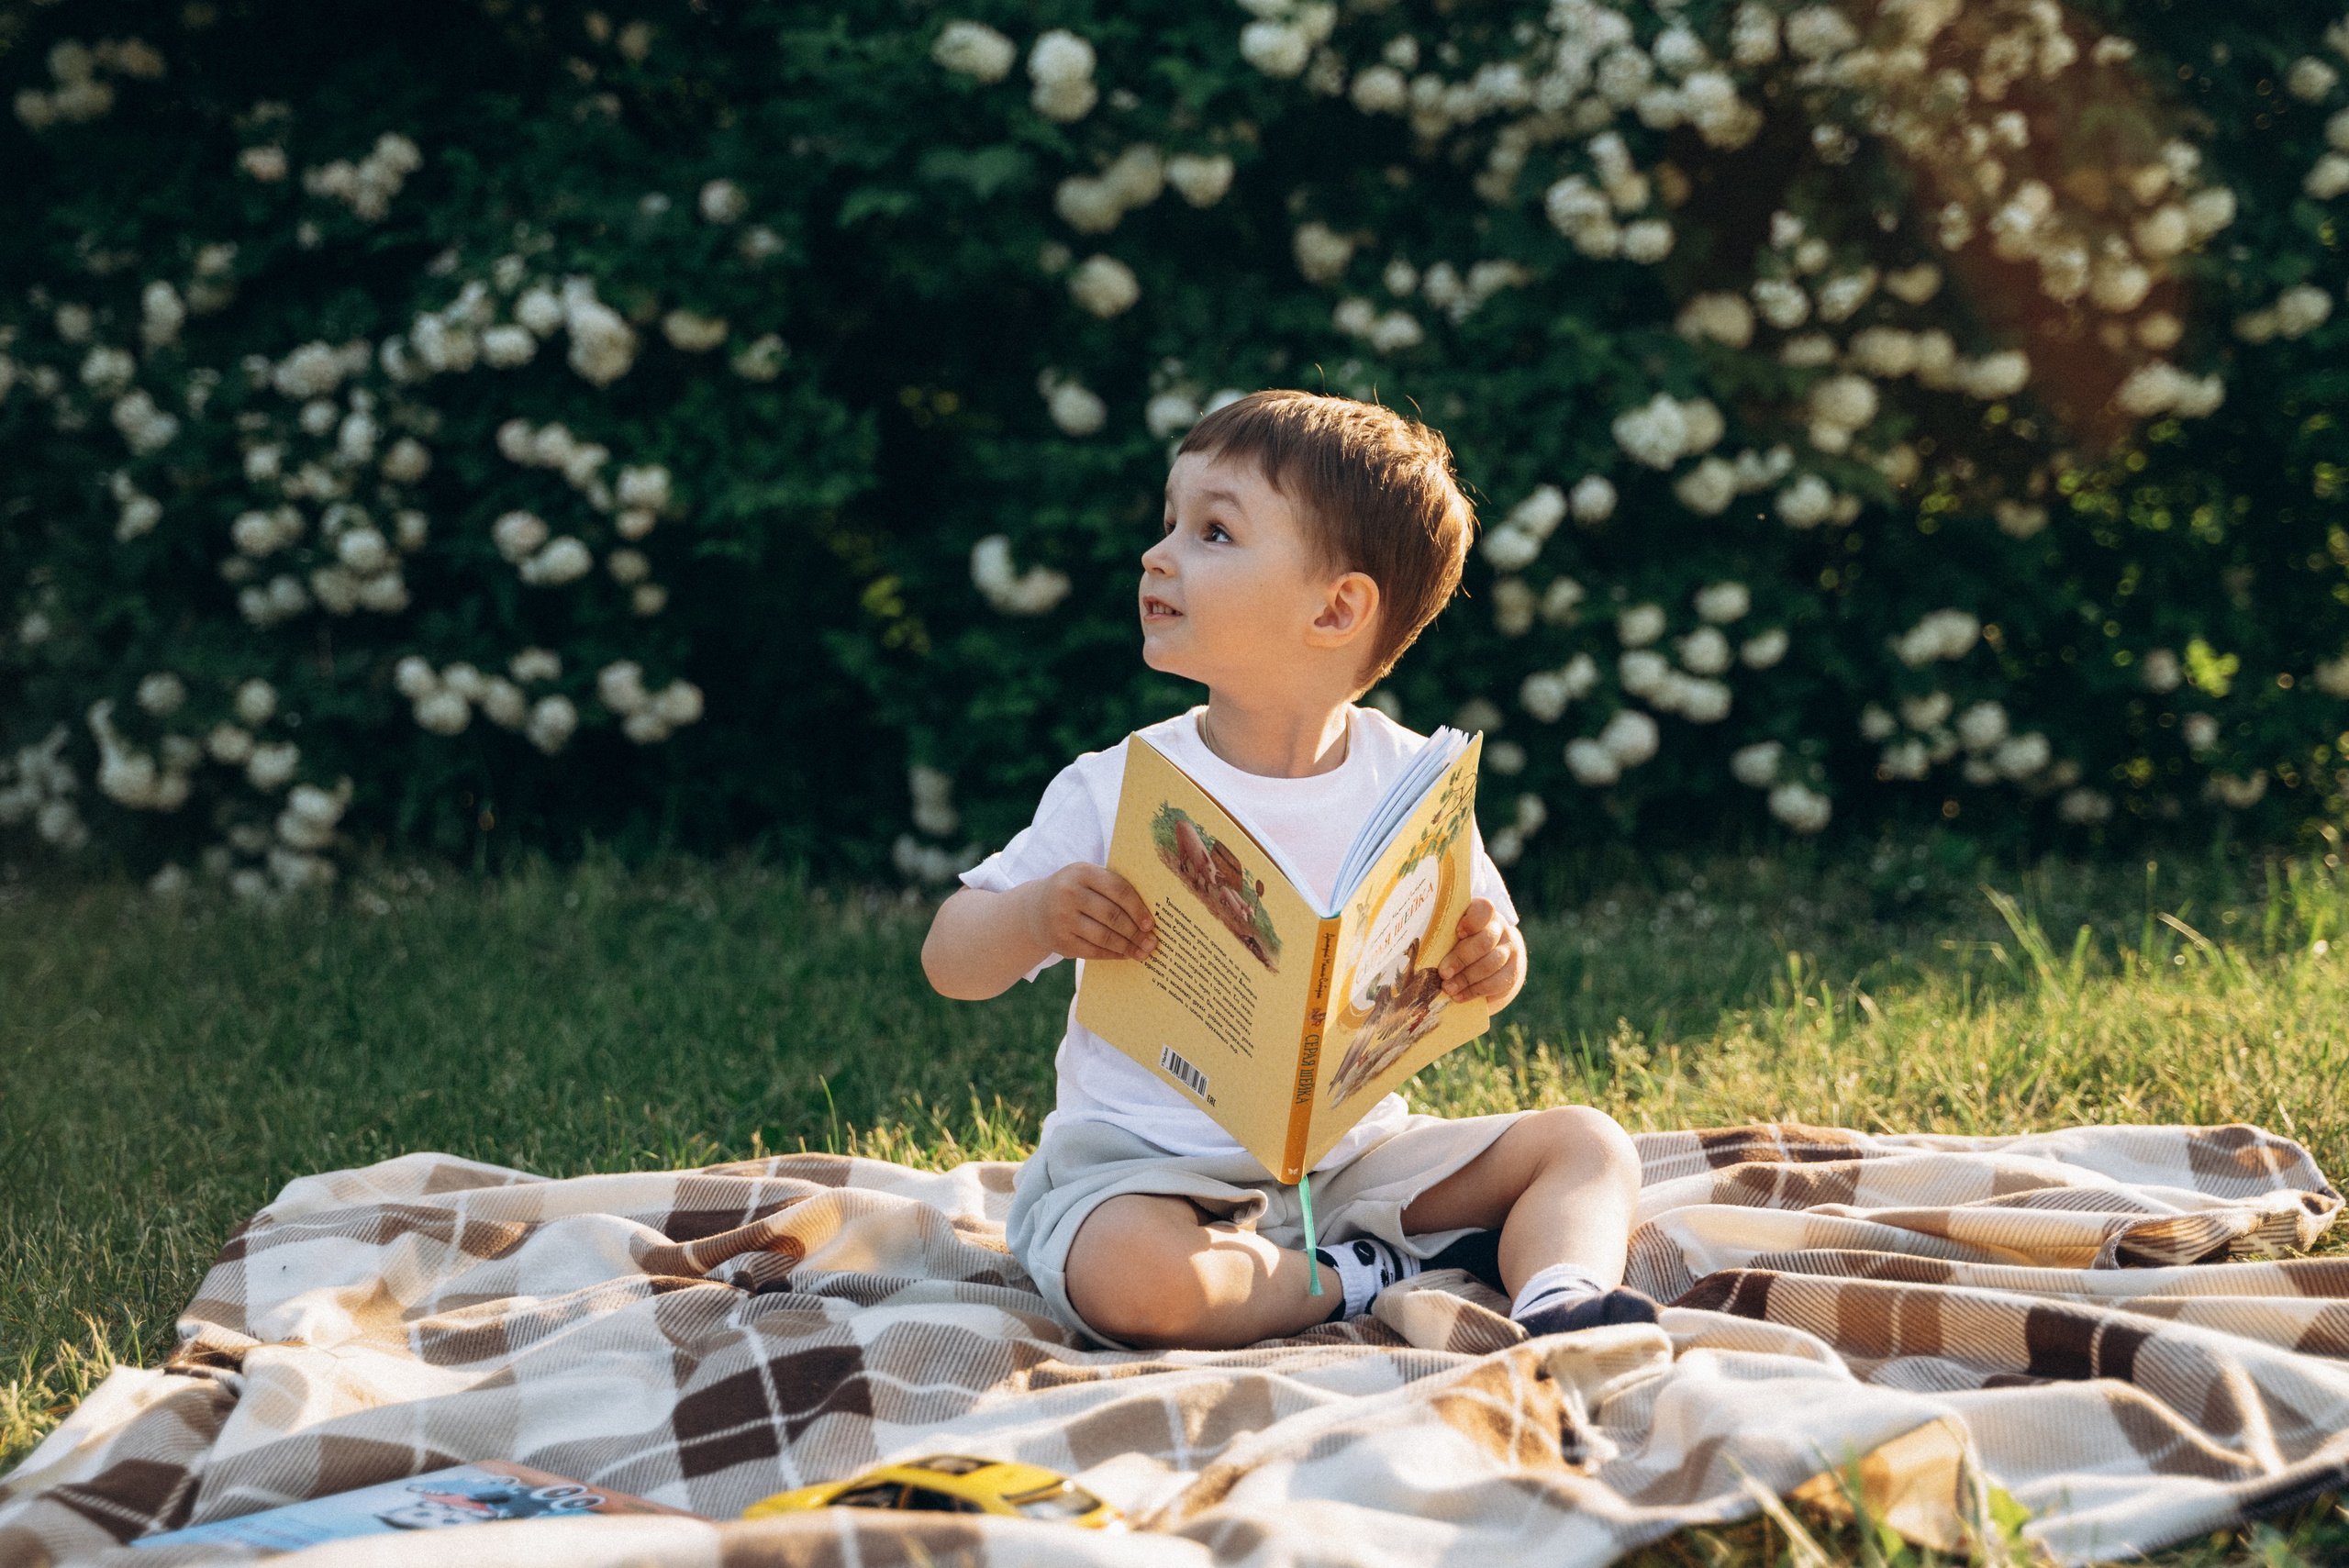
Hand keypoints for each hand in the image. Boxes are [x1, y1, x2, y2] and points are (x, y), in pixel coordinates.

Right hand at [1023, 863, 1157, 962]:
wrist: (1035, 910)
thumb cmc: (1073, 892)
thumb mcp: (1086, 879)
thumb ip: (1112, 888)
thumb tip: (1148, 915)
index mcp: (1081, 872)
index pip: (1118, 889)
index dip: (1138, 908)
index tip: (1151, 923)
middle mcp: (1069, 893)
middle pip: (1112, 915)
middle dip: (1135, 932)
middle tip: (1152, 942)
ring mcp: (1062, 918)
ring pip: (1104, 936)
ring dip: (1127, 946)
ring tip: (1143, 952)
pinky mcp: (1060, 941)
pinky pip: (1093, 951)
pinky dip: (1113, 955)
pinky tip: (1125, 955)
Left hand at [1439, 897, 1522, 1004]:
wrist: (1492, 963)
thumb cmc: (1460, 945)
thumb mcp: (1451, 935)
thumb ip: (1440, 936)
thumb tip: (1413, 947)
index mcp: (1483, 913)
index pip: (1484, 909)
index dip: (1472, 921)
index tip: (1457, 933)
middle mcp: (1499, 929)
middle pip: (1485, 941)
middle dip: (1462, 958)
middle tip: (1443, 972)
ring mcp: (1509, 950)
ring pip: (1491, 963)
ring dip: (1466, 978)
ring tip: (1448, 988)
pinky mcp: (1512, 972)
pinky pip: (1497, 982)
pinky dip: (1475, 991)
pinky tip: (1459, 996)